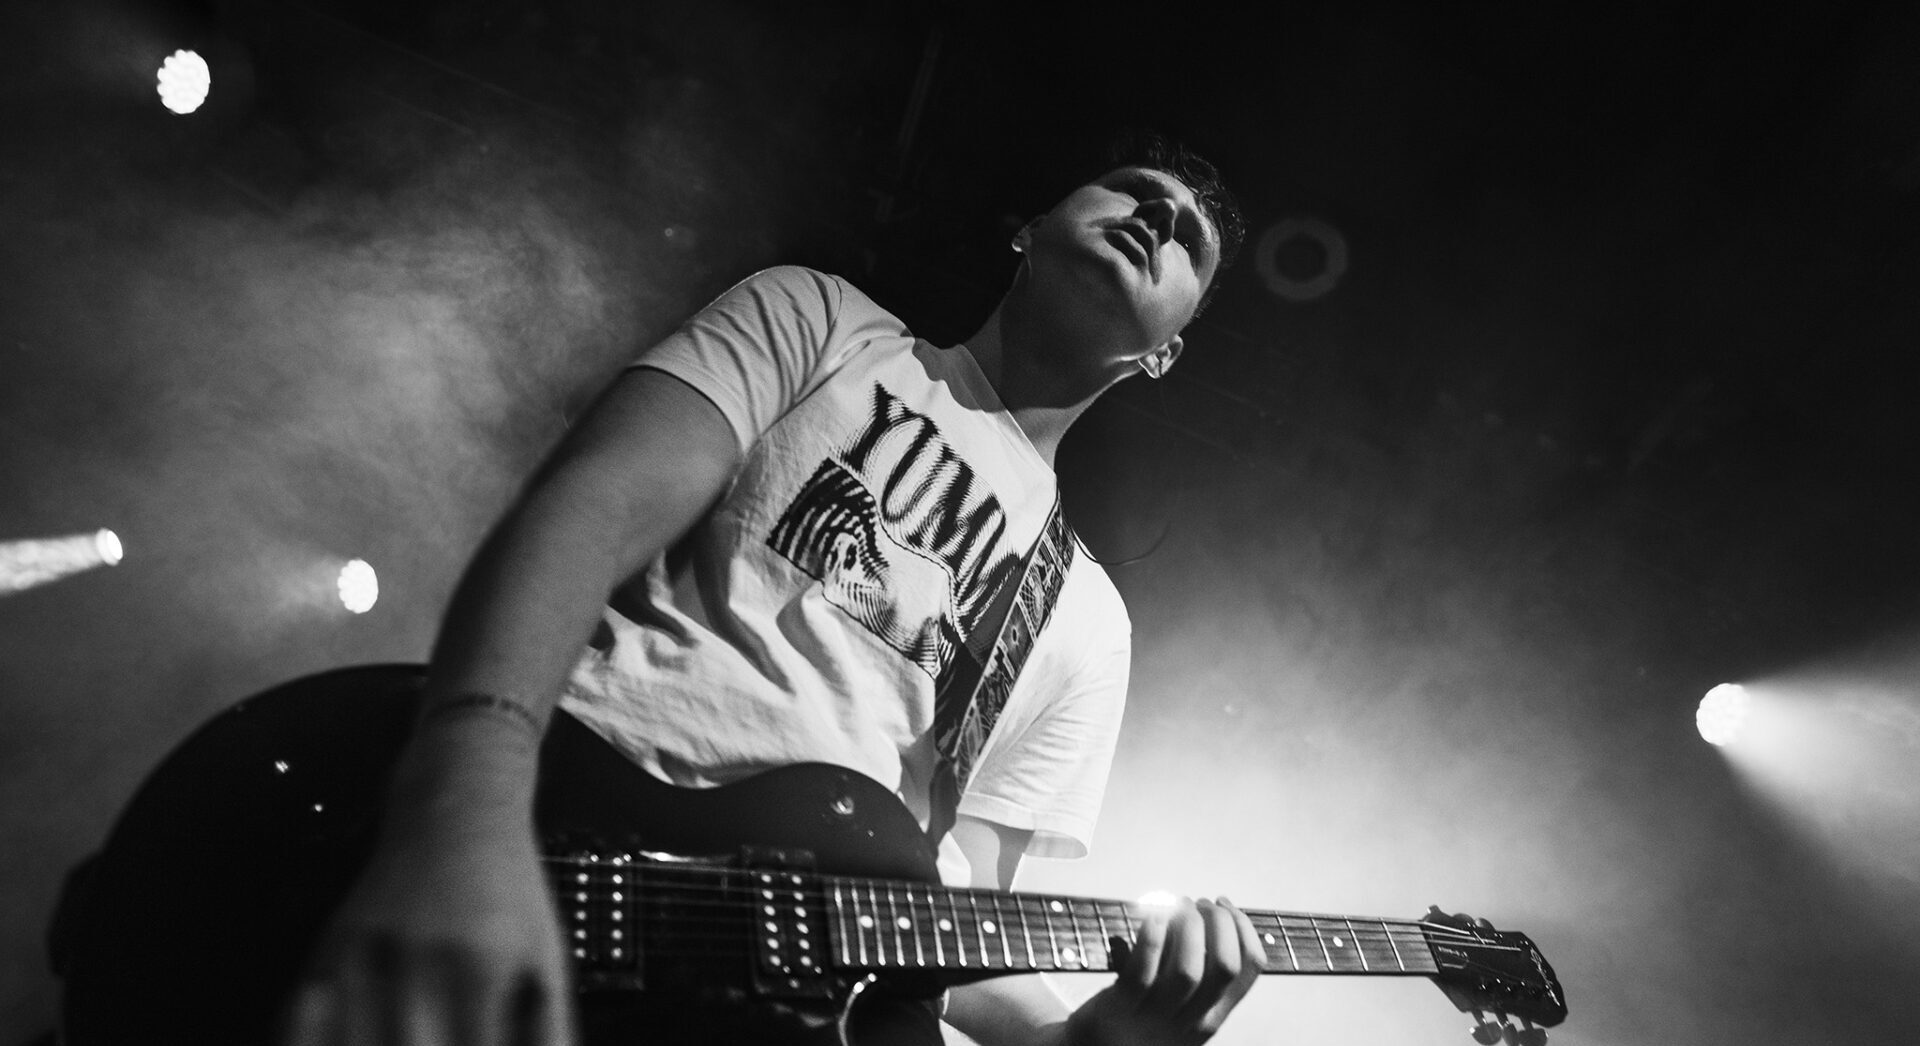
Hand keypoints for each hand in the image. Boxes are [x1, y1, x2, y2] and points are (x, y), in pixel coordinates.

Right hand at [279, 817, 574, 1045]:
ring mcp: (365, 960)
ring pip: (351, 1043)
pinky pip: (301, 1027)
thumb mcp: (546, 960)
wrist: (456, 812)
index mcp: (481, 972)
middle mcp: (418, 967)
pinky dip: (316, 1041)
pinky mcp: (328, 956)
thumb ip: (549, 1033)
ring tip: (401, 1043)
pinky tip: (336, 1042)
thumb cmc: (509, 894)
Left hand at [1064, 897, 1264, 1045]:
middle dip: (1219, 922)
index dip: (1243, 928)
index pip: (1249, 968)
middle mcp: (1191, 1021)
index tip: (1224, 905)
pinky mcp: (1119, 1009)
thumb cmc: (1137, 1017)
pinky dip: (1151, 939)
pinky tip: (1152, 918)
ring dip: (1187, 927)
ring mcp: (1155, 1017)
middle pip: (1225, 966)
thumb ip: (1197, 971)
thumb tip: (1210, 914)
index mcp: (1212, 1015)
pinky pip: (1141, 973)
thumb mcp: (1180, 1004)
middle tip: (1199, 904)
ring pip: (1188, 970)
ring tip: (1177, 907)